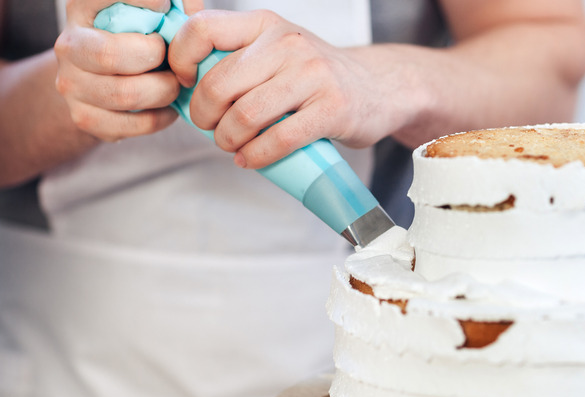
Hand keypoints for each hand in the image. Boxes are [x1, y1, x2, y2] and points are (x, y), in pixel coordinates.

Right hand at [53, 0, 203, 141]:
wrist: (102, 79)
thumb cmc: (138, 39)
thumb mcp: (149, 15)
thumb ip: (172, 6)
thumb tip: (192, 15)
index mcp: (83, 8)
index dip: (144, 2)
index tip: (166, 9)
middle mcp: (69, 45)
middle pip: (110, 55)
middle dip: (155, 57)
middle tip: (172, 58)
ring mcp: (71, 85)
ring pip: (126, 95)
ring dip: (164, 91)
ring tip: (174, 83)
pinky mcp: (85, 118)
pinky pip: (135, 124)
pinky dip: (162, 117)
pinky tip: (167, 105)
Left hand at [167, 9, 411, 168]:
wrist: (378, 89)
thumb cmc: (315, 77)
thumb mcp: (277, 49)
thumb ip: (236, 55)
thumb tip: (180, 78)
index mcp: (265, 24)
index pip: (202, 30)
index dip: (180, 61)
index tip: (186, 84)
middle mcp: (288, 42)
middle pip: (219, 83)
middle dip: (204, 116)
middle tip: (211, 128)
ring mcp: (313, 74)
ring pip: (246, 115)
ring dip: (228, 141)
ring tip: (232, 147)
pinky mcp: (333, 109)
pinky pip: (280, 139)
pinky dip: (257, 156)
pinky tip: (251, 159)